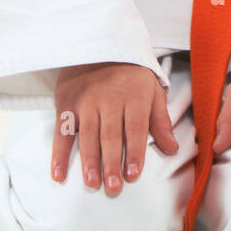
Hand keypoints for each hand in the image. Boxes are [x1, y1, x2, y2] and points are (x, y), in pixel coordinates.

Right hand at [52, 62, 178, 193]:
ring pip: (87, 135)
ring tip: (92, 183)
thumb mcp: (152, 89)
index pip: (135, 128)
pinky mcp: (66, 103)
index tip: (134, 174)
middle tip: (113, 187)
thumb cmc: (131, 73)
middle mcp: (109, 98)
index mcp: (133, 95)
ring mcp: (86, 101)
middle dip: (112, 163)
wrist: (100, 43)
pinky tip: (59, 174)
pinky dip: (58, 154)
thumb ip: (160, 120)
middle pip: (110, 135)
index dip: (135, 152)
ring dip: (89, 161)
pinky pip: (61, 131)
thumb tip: (172, 148)